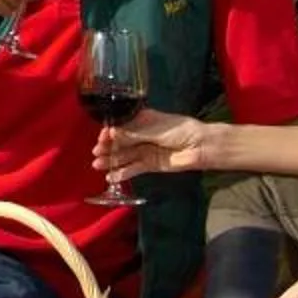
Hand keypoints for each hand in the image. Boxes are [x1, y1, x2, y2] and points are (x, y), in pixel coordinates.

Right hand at [96, 107, 211, 182]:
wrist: (201, 147)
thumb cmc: (180, 131)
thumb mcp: (155, 129)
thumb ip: (133, 134)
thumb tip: (112, 134)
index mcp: (143, 120)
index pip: (121, 125)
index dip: (110, 131)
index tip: (102, 137)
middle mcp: (142, 134)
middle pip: (121, 141)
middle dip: (108, 147)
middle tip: (97, 152)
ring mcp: (146, 150)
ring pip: (125, 155)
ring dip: (112, 160)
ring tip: (98, 165)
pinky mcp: (151, 165)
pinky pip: (134, 168)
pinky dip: (123, 172)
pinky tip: (112, 177)